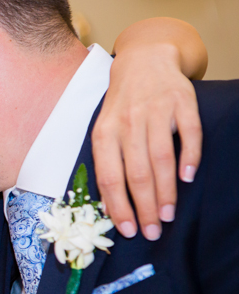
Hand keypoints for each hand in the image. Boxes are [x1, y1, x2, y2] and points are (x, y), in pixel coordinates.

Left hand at [93, 43, 201, 240]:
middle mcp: (128, 122)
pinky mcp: (182, 102)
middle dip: (144, 207)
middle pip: (136, 173)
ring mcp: (156, 111)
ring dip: (165, 191)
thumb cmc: (122, 106)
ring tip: (168, 215)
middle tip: (152, 231)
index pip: (109, 178)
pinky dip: (189, 158)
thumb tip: (110, 206)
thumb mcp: (104, 130)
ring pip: (160, 159)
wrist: (143, 61)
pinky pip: (188, 134)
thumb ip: (108, 163)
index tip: (128, 230)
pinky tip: (187, 179)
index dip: (118, 207)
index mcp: (104, 133)